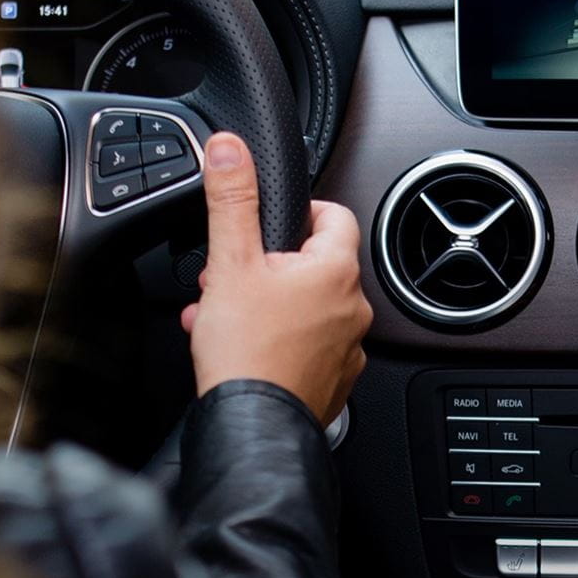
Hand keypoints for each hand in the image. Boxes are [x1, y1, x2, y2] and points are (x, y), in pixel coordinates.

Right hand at [181, 131, 369, 421]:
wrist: (252, 428)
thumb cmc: (247, 354)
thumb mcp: (230, 262)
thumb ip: (232, 199)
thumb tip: (232, 149)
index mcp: (336, 271)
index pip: (334, 215)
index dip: (301, 210)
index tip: (272, 220)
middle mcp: (352, 309)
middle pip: (313, 265)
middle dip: (266, 266)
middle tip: (231, 276)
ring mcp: (346, 349)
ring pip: (304, 309)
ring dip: (264, 304)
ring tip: (225, 315)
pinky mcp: (332, 381)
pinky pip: (305, 347)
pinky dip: (274, 340)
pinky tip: (240, 348)